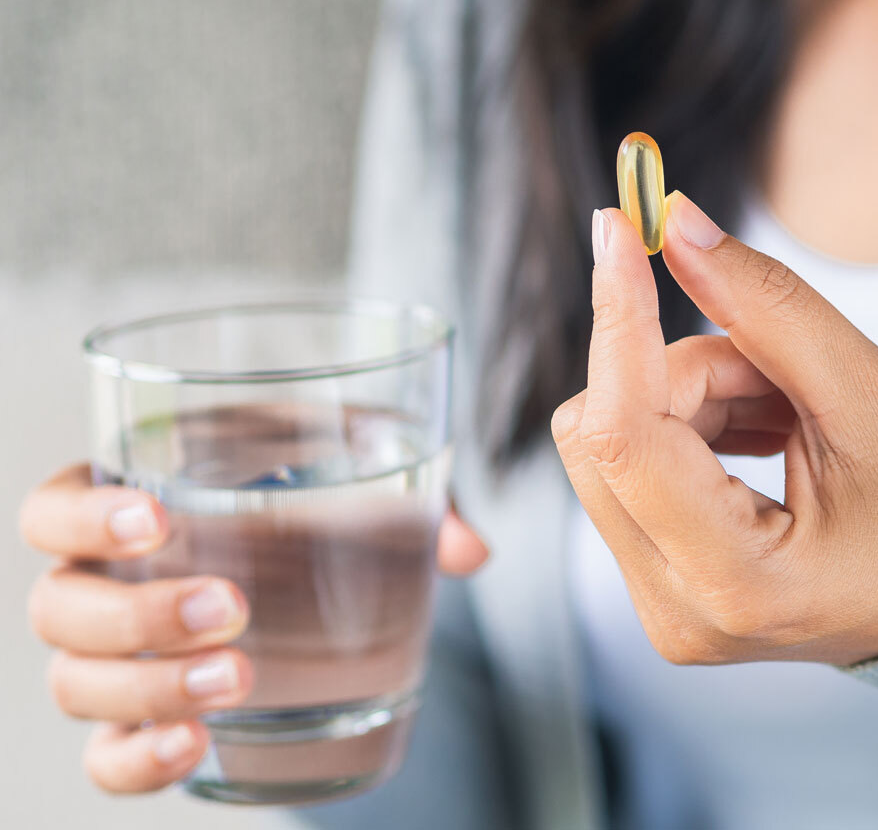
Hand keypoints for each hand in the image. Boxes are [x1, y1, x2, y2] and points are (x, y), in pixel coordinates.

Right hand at [21, 464, 486, 793]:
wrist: (316, 563)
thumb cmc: (316, 497)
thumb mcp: (360, 469)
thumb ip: (413, 494)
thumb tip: (470, 551)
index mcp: (132, 503)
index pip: (55, 509)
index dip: (84, 515)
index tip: (158, 516)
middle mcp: (105, 583)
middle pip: (61, 608)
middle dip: (137, 613)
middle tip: (230, 608)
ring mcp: (117, 660)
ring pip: (78, 685)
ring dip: (151, 688)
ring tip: (240, 679)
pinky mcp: (146, 719)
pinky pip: (108, 755)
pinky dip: (139, 760)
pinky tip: (194, 746)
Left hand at [552, 194, 877, 666]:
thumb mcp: (869, 395)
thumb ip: (765, 305)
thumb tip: (677, 226)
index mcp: (739, 581)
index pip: (624, 433)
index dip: (617, 320)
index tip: (618, 230)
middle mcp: (678, 611)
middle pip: (602, 434)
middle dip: (678, 369)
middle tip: (775, 367)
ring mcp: (664, 606)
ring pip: (612, 444)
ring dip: (691, 395)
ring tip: (789, 409)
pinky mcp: (662, 585)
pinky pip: (631, 470)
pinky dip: (689, 424)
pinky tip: (766, 430)